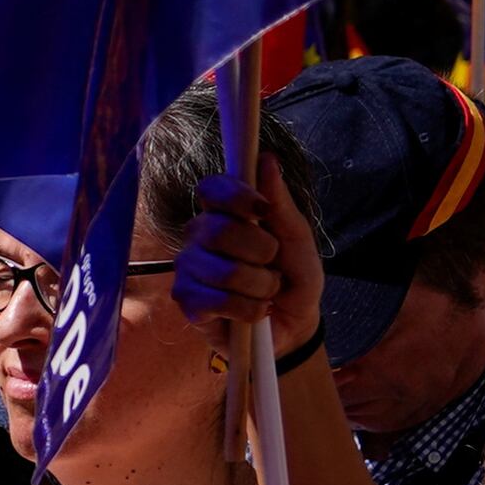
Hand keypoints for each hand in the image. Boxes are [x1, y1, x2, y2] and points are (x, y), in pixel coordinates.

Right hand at [167, 173, 327, 352]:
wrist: (294, 325)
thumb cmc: (294, 277)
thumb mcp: (297, 238)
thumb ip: (280, 202)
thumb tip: (267, 159)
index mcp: (223, 214)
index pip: (210, 189)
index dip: (234, 196)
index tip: (262, 210)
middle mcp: (198, 238)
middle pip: (218, 231)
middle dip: (260, 251)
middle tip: (273, 263)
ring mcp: (188, 271)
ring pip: (224, 272)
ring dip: (261, 286)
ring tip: (267, 293)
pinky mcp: (188, 304)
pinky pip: (218, 302)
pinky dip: (249, 310)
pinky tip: (253, 313)